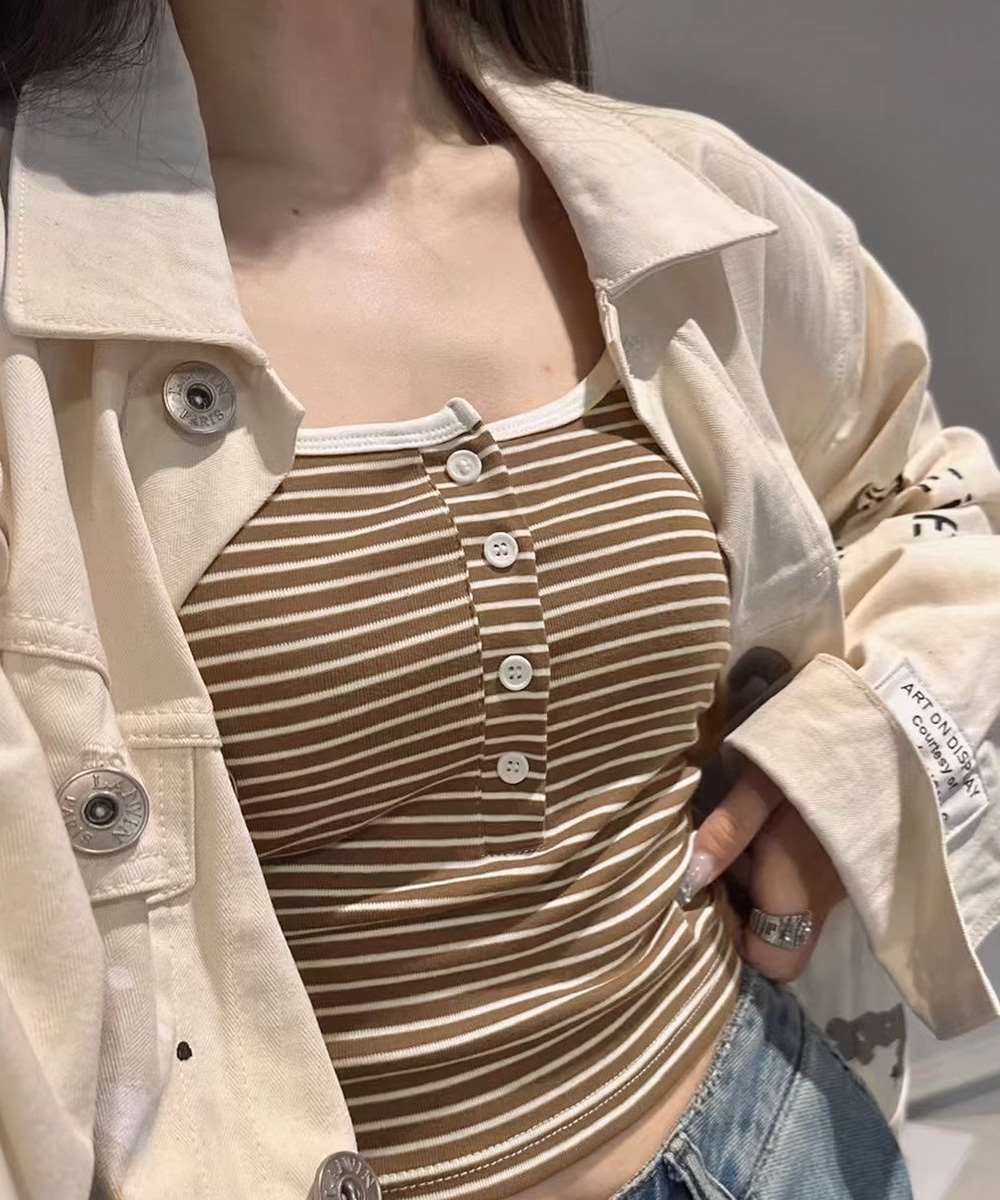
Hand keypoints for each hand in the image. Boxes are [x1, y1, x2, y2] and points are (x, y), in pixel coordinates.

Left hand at [679, 755, 847, 981]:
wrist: (887, 728)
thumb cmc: (816, 755)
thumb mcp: (763, 783)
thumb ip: (727, 832)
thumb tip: (688, 880)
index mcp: (800, 889)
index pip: (774, 962)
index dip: (736, 945)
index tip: (704, 902)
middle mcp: (823, 901)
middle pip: (776, 938)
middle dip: (738, 910)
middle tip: (708, 866)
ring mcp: (836, 884)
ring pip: (785, 910)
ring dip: (753, 884)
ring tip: (728, 839)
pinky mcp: (842, 864)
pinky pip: (799, 886)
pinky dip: (772, 867)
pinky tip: (756, 829)